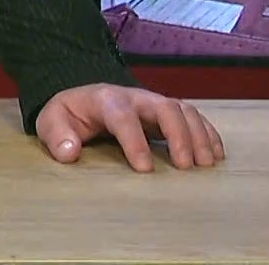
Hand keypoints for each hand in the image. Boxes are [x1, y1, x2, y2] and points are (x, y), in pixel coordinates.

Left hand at [35, 83, 223, 172]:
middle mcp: (135, 97)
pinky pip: (193, 117)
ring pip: (183, 110)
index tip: (144, 170)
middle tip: (186, 166)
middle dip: (178, 135)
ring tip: (207, 164)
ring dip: (199, 135)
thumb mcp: (52, 122)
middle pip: (164, 107)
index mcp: (105, 100)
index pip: (123, 116)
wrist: (81, 98)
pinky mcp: (166, 112)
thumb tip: (69, 153)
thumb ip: (57, 137)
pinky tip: (217, 155)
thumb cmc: (69, 115)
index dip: (135, 141)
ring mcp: (153, 103)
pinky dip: (208, 133)